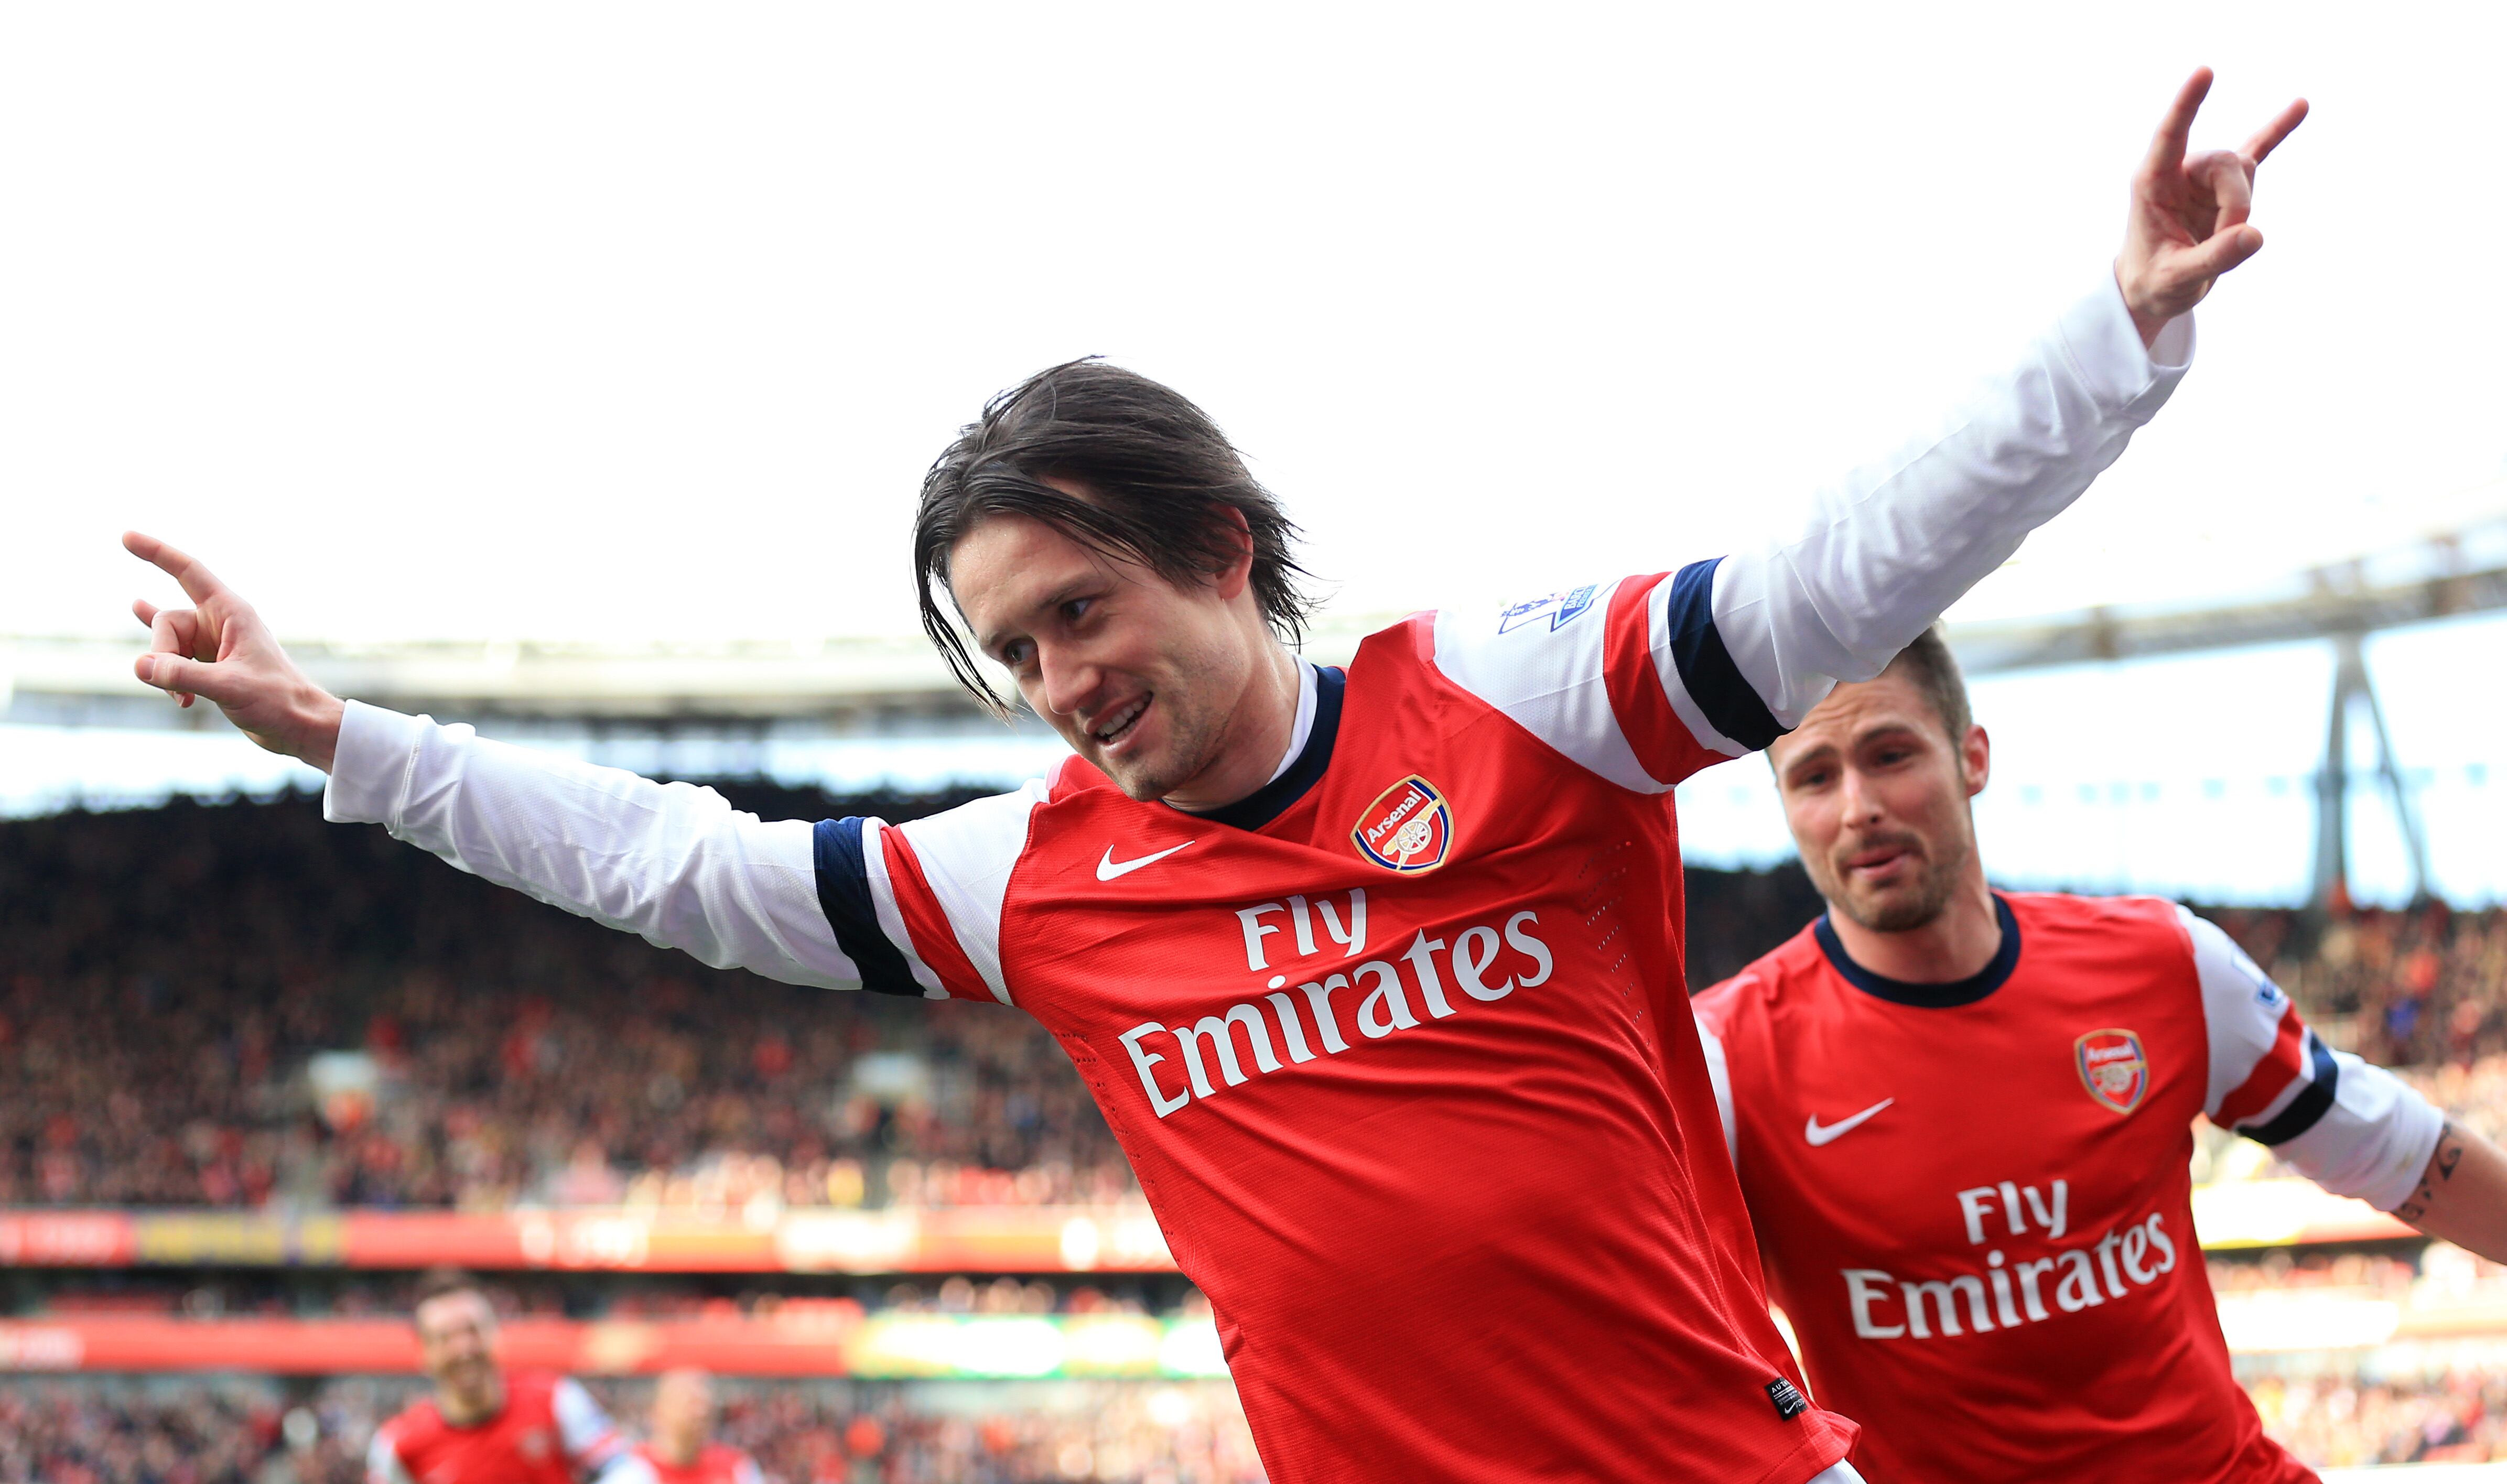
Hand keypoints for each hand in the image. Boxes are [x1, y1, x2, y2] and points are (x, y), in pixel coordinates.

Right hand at [123, 531, 345, 770]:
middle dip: (162, 653)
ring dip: (166, 673)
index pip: (187, 571)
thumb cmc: (278, 702)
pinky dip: (162, 664)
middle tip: (180, 689)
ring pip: (166, 645)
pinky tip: (137, 621)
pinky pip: (173, 656)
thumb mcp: (229, 687)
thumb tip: (140, 665)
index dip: (157, 553)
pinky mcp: (210, 664)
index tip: (126, 536)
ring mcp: (213, 643)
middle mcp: (220, 622)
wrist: (300, 727)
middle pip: (166, 621)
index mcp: (231, 612)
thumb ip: (183, 676)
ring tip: (184, 700)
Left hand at [2116, 68, 2307, 346]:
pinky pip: (2258, 153)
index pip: (2170, 136)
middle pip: (2226, 163)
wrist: (2154, 291)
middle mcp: (2178, 171)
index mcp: (2152, 184)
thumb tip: (2254, 235)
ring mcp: (2204, 176)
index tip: (2205, 72)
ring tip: (2222, 238)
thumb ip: (2213, 259)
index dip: (2186, 105)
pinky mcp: (2226, 188)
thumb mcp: (2177, 280)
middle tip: (2226, 241)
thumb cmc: (2154, 283)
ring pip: (2244, 172)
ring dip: (2242, 208)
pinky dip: (2277, 132)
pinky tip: (2300, 106)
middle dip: (2236, 203)